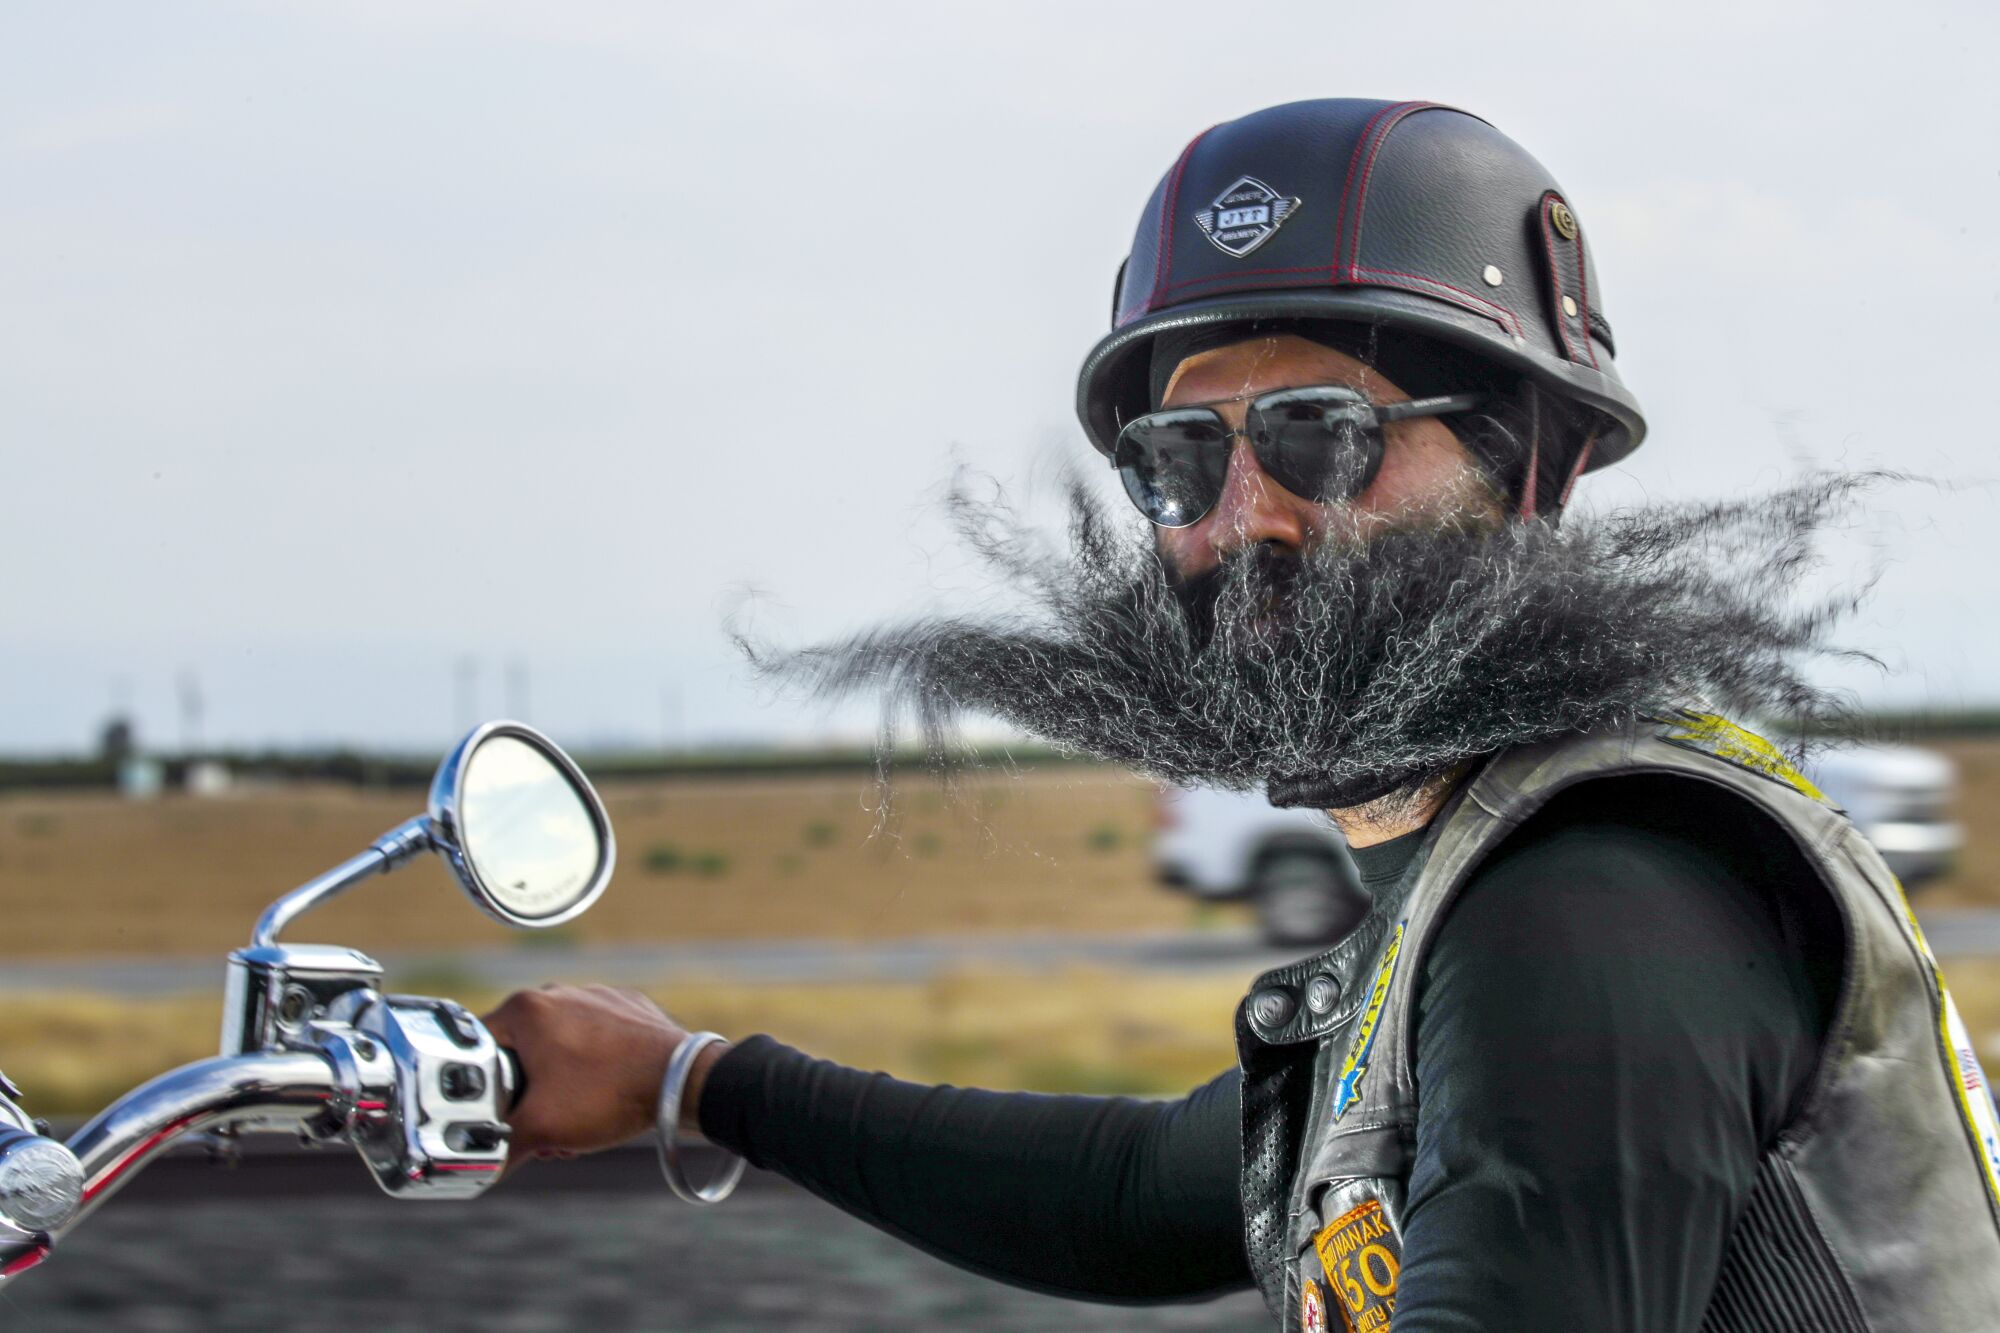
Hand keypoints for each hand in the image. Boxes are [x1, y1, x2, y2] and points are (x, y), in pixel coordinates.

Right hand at [480, 984, 724, 1176]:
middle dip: (528, 1095)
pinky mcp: (627, 1008)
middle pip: (521, 1053)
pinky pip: (595, 1041)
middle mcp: (558, 992)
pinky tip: (606, 1097)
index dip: (482, 1091)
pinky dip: (593, 1070)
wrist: (682, 1080)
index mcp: (526, 1007)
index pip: (477, 1050)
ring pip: (559, 1049)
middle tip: (544, 1124)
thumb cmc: (608, 1093)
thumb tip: (482, 1165)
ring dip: (560, 1088)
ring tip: (579, 1118)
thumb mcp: (540, 1129)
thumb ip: (499, 1148)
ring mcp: (596, 997)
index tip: (499, 1115)